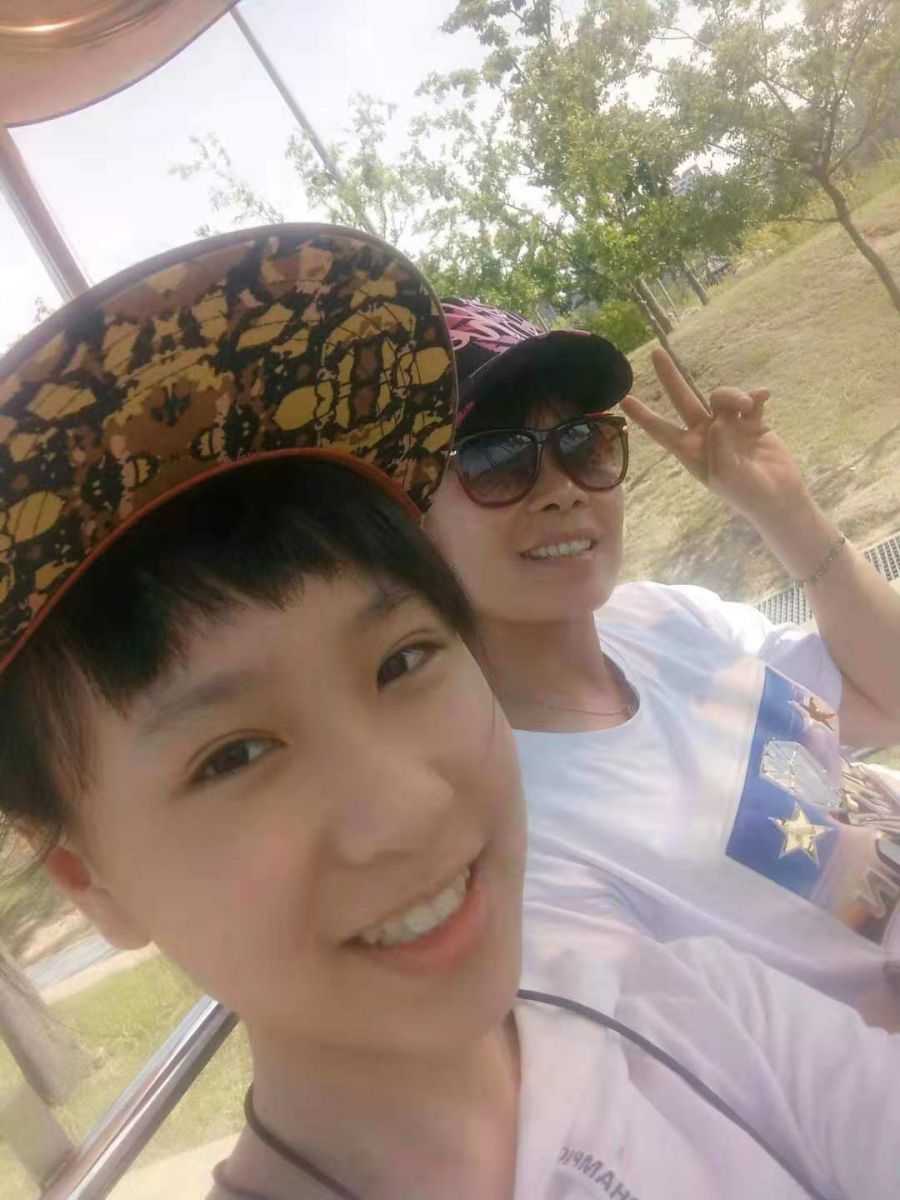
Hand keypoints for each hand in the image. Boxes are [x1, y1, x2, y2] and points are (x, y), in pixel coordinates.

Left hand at [619, 349, 809, 526]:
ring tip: (747, 407)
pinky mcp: (751, 421)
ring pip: (720, 397)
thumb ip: (719, 447)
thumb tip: (718, 420)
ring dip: (732, 396)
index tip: (625, 400)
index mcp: (692, 451)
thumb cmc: (747, 492)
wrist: (779, 496)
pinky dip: (755, 396)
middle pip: (683, 400)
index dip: (644, 416)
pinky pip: (749, 400)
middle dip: (670, 377)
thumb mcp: (727, 475)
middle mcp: (706, 434)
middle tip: (655, 352)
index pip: (662, 431)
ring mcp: (729, 426)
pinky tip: (764, 396)